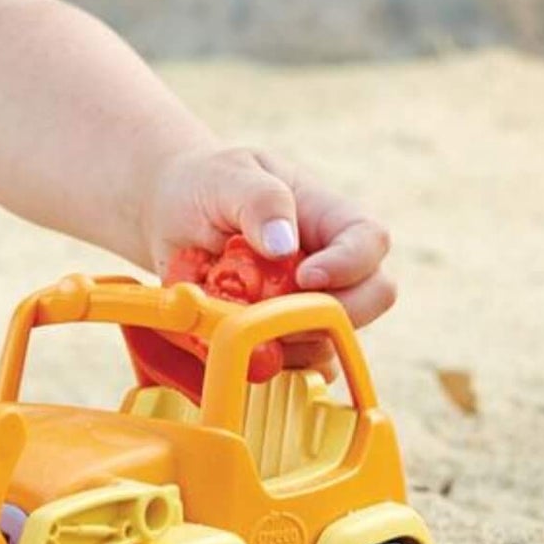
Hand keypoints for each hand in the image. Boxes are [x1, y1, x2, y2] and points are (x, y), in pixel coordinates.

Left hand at [140, 145, 395, 368]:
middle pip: (372, 298)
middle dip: (329, 315)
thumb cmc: (207, 186)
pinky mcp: (281, 339)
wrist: (172, 216)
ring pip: (330, 342)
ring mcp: (308, 307)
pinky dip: (262, 364)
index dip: (350, 265)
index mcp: (329, 218)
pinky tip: (226, 341)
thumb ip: (260, 200)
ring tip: (231, 316)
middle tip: (273, 313)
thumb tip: (283, 244)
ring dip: (286, 342)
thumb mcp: (228, 176)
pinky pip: (293, 368)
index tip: (305, 276)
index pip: (370, 241)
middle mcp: (332, 267)